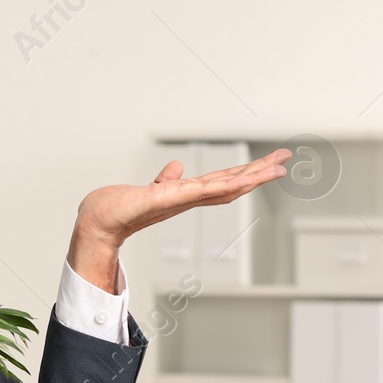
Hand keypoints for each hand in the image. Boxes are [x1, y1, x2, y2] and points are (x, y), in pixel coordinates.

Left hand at [67, 148, 290, 291]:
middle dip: (259, 173)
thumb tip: (177, 168)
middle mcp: (187, 198)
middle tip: (286, 159)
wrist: (97, 222)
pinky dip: (223, 186)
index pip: (222, 181)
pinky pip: (200, 192)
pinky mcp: (167, 199)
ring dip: (251, 178)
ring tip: (277, 168)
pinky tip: (243, 180)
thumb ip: (165, 180)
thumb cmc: (117, 208)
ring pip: (223, 188)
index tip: (270, 162)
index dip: (246, 172)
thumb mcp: (147, 190)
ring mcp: (180, 200)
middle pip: (230, 184)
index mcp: (185, 193)